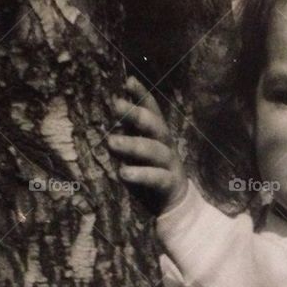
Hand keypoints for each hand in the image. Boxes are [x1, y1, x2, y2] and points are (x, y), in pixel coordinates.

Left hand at [106, 76, 187, 213]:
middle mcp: (166, 145)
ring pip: (154, 150)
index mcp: (158, 135)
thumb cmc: (150, 173)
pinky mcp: (170, 184)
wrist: (175, 205)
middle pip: (155, 125)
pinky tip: (123, 172)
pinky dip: (140, 174)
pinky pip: (156, 178)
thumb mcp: (137, 152)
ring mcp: (170, 165)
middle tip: (116, 104)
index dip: (142, 95)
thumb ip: (127, 134)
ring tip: (112, 142)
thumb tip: (111, 115)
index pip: (152, 110)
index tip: (128, 81)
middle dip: (136, 114)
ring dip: (133, 144)